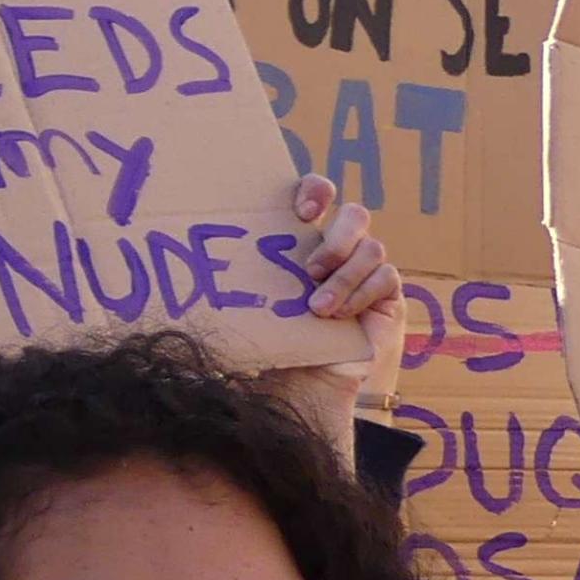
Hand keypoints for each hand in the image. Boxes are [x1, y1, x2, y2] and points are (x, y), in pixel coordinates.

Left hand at [269, 174, 404, 435]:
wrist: (307, 389)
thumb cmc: (276, 345)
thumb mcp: (256, 308)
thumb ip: (245, 284)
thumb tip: (192, 267)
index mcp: (304, 241)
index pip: (318, 193)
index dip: (316, 190)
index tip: (302, 212)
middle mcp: (340, 249)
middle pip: (355, 214)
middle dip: (337, 237)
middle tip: (310, 269)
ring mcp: (367, 270)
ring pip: (372, 247)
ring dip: (345, 276)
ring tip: (318, 308)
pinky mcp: (388, 293)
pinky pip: (387, 277)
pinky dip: (363, 294)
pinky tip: (342, 316)